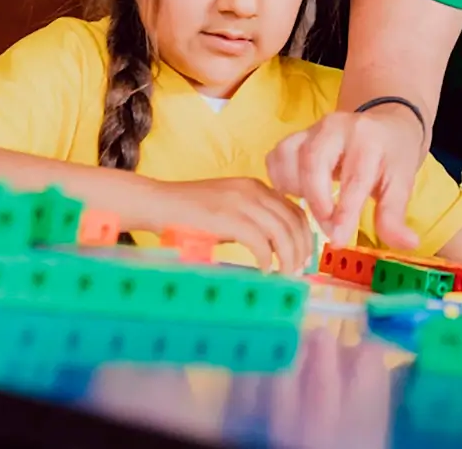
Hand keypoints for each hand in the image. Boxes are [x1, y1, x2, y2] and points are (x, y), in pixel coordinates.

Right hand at [146, 177, 309, 272]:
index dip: (304, 234)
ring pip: (281, 232)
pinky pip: (260, 242)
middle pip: (293, 221)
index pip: (294, 209)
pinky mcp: (228, 218)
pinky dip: (267, 260)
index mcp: (256, 186)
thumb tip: (274, 249)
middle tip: (298, 271)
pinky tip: (265, 272)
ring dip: (288, 258)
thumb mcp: (228, 210)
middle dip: (301, 249)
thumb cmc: (189, 213)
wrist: (157, 203)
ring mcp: (240, 202)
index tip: (304, 255)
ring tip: (285, 275)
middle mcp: (253, 190)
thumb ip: (251, 222)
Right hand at [266, 107, 423, 248]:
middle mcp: (338, 126)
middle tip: (327, 229)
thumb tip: (408, 245)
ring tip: (316, 208)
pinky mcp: (296, 136)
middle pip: (313, 160)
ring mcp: (313, 128)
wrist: (385, 125)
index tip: (338, 239)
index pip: (354, 175)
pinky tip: (298, 194)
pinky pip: (276, 157)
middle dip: (316, 200)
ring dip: (295, 189)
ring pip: (289, 156)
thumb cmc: (392, 157)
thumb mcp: (401, 183)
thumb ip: (395, 215)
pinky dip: (281, 180)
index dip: (345, 210)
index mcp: (369, 138)